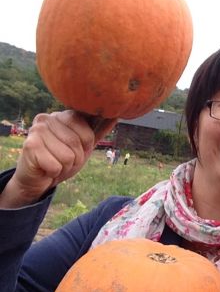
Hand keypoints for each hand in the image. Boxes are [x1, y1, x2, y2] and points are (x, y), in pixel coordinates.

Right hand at [0, 110, 115, 207]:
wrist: (37, 177)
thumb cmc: (62, 158)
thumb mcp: (84, 145)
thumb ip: (98, 129)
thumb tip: (117, 114)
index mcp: (64, 115)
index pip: (88, 134)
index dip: (85, 148)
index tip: (75, 150)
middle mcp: (48, 118)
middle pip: (77, 144)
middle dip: (75, 159)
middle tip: (63, 160)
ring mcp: (37, 130)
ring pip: (67, 156)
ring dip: (64, 166)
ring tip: (54, 163)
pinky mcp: (30, 146)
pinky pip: (56, 166)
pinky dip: (54, 172)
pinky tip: (45, 168)